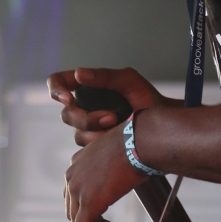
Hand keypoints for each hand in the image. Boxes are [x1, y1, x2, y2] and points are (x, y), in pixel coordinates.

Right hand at [46, 67, 179, 145]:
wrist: (164, 127)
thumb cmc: (149, 99)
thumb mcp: (130, 82)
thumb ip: (105, 76)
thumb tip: (78, 73)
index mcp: (87, 86)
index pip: (58, 82)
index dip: (56, 90)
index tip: (68, 99)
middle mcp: (84, 106)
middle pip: (66, 113)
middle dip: (85, 119)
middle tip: (111, 118)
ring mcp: (89, 127)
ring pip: (76, 133)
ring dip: (95, 133)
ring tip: (118, 128)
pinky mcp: (96, 144)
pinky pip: (87, 148)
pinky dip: (100, 144)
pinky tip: (116, 140)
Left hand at [64, 114, 147, 221]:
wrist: (140, 141)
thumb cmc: (136, 145)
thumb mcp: (118, 157)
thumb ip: (112, 172)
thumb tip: (123, 182)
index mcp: (78, 164)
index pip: (77, 196)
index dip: (97, 212)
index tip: (117, 219)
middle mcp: (72, 175)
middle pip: (76, 212)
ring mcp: (77, 189)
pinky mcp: (88, 202)